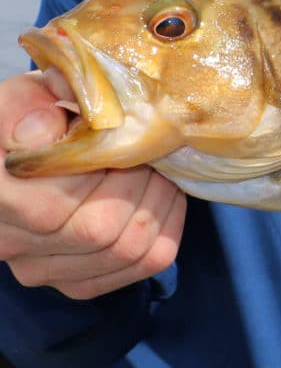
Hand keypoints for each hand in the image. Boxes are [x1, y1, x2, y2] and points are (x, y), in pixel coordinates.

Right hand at [0, 71, 185, 299]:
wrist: (18, 155)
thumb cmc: (25, 118)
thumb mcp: (25, 97)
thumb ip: (32, 105)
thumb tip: (47, 128)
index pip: (51, 205)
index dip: (100, 170)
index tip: (119, 136)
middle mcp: (10, 244)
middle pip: (98, 230)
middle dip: (140, 183)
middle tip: (151, 150)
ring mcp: (43, 270)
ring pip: (126, 250)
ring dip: (158, 203)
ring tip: (158, 169)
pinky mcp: (75, 282)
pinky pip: (142, 265)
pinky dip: (166, 228)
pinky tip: (163, 197)